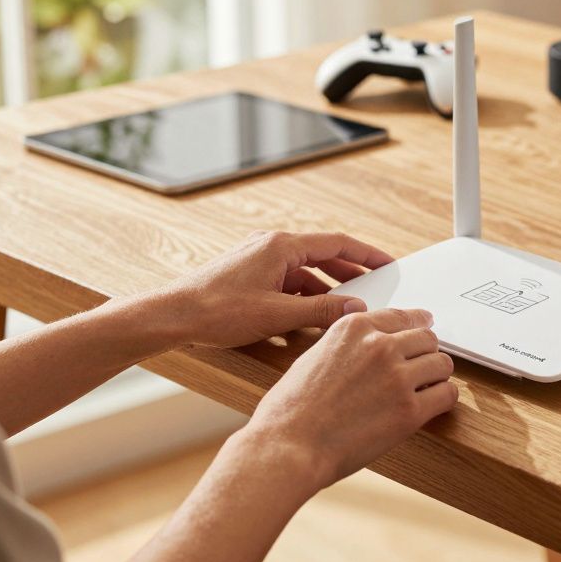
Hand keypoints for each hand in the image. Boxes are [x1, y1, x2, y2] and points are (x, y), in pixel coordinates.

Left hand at [141, 231, 394, 349]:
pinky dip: (302, 296)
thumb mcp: (278, 315)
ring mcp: (257, 260)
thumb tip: (356, 309)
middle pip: (322, 256)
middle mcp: (270, 246)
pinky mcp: (246, 276)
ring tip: (346, 308)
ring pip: (303, 272)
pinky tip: (310, 318)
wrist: (171, 317)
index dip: (367, 255)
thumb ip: (322, 312)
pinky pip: (285, 282)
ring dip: (325, 289)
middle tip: (374, 288)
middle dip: (349, 274)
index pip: (337, 243)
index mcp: (281, 246)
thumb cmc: (216, 312)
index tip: (389, 264)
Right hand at [245, 308, 456, 488]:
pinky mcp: (409, 410)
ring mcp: (397, 376)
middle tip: (424, 368)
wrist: (287, 446)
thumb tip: (370, 345)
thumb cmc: (290, 409)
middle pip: (427, 338)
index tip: (426, 328)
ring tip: (425, 390)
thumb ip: (347, 345)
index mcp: (353, 327)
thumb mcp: (314, 356)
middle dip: (426, 353)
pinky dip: (443, 400)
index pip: (402, 316)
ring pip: (441, 364)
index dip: (418, 324)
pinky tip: (431, 407)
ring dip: (436, 377)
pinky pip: (447, 395)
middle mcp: (379, 345)